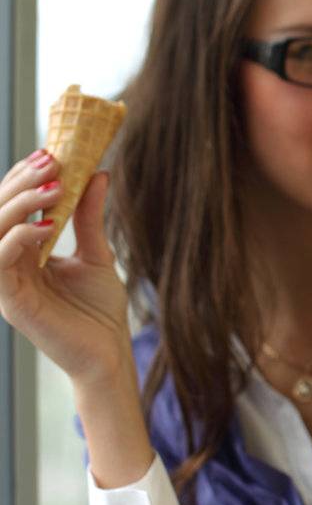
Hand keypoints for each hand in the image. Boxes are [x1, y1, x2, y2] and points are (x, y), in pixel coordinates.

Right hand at [0, 156, 131, 383]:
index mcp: (25, 252)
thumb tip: (96, 174)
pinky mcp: (10, 302)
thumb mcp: (96, 254)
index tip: (50, 151)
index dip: (24, 177)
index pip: (11, 207)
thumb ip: (89, 217)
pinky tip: (46, 225)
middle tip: (52, 160)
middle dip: (21, 182)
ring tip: (53, 186)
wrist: (109, 352)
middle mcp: (9, 264)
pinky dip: (17, 238)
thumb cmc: (100, 310)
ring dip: (18, 204)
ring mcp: (6, 283)